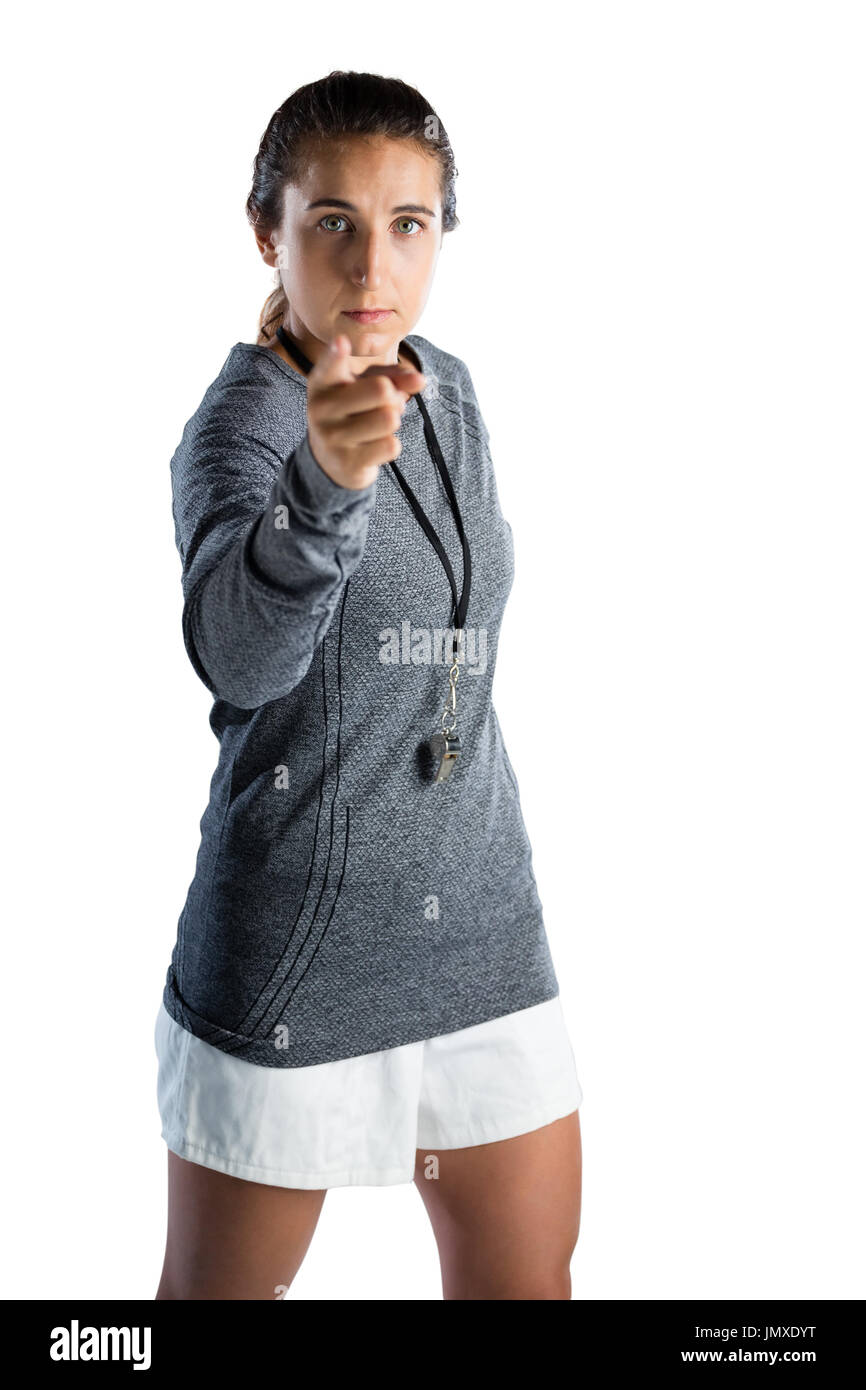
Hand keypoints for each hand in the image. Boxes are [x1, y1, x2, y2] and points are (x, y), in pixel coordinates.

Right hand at [306, 333, 426, 490]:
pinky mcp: (347, 463)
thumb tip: (420, 380)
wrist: (332, 460)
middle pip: (382, 390)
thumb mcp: (368, 386)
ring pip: (389, 419)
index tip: (341, 342)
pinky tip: (374, 447)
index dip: (336, 354)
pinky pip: (391, 446)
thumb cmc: (354, 411)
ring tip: (379, 425)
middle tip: (384, 404)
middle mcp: (320, 408)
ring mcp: (331, 438)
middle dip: (394, 397)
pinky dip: (391, 445)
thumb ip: (394, 377)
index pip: (330, 365)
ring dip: (393, 421)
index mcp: (322, 382)